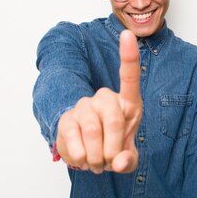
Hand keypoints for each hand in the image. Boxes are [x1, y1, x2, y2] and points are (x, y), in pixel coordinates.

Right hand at [56, 30, 141, 172]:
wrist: (88, 155)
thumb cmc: (113, 149)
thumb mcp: (127, 158)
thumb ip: (129, 161)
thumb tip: (119, 161)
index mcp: (127, 103)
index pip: (129, 77)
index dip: (128, 56)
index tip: (128, 34)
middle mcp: (105, 98)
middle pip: (115, 117)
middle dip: (114, 147)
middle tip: (110, 161)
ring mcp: (84, 106)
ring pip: (94, 129)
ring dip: (97, 155)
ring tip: (96, 163)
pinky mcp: (67, 119)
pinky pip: (73, 137)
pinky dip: (81, 156)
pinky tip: (82, 159)